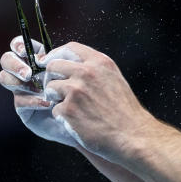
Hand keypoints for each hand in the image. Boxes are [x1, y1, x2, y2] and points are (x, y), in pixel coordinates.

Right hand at [0, 36, 82, 146]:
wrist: (85, 117)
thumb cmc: (82, 91)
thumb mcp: (75, 71)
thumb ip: (62, 60)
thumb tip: (50, 56)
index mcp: (38, 59)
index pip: (20, 45)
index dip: (18, 45)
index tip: (25, 51)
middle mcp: (27, 72)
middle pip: (7, 59)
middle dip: (14, 64)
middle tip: (28, 74)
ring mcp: (22, 89)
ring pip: (5, 78)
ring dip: (17, 81)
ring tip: (36, 87)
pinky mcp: (23, 108)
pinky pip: (19, 100)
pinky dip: (32, 100)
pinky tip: (47, 103)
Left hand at [39, 42, 155, 163]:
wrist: (132, 134)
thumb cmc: (124, 111)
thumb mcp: (114, 79)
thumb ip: (95, 69)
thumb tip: (72, 66)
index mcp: (99, 62)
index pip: (70, 48)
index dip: (56, 54)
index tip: (48, 61)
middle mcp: (86, 72)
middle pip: (53, 66)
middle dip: (51, 77)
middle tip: (56, 89)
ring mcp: (76, 90)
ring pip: (50, 88)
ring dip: (56, 99)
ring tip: (71, 108)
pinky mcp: (69, 109)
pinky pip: (54, 109)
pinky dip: (62, 117)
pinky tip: (77, 121)